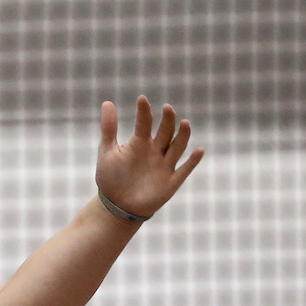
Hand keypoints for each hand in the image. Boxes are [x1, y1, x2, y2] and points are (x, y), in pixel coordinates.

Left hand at [95, 96, 203, 218]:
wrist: (116, 206)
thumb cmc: (111, 177)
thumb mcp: (107, 151)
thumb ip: (109, 128)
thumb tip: (107, 102)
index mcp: (140, 143)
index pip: (144, 124)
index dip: (144, 112)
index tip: (141, 99)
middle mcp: (155, 151)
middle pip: (165, 132)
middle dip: (167, 121)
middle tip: (167, 108)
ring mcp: (164, 166)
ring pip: (177, 147)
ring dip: (182, 136)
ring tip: (184, 123)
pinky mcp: (170, 182)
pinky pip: (184, 170)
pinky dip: (192, 162)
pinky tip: (199, 150)